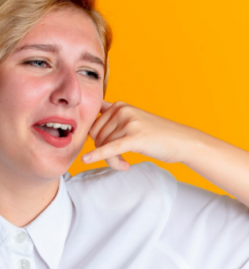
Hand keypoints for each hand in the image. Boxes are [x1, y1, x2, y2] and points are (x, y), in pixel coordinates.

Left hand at [81, 100, 198, 169]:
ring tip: (125, 163)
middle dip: (104, 152)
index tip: (107, 149)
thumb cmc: (155, 133)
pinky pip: (110, 148)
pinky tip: (86, 160)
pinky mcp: (135, 137)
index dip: (97, 141)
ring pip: (104, 147)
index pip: (92, 126)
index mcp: (118, 105)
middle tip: (119, 160)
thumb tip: (91, 119)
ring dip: (113, 160)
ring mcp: (128, 122)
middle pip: (96, 137)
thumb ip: (112, 117)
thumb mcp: (131, 119)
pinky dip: (98, 155)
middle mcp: (122, 110)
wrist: (182, 141)